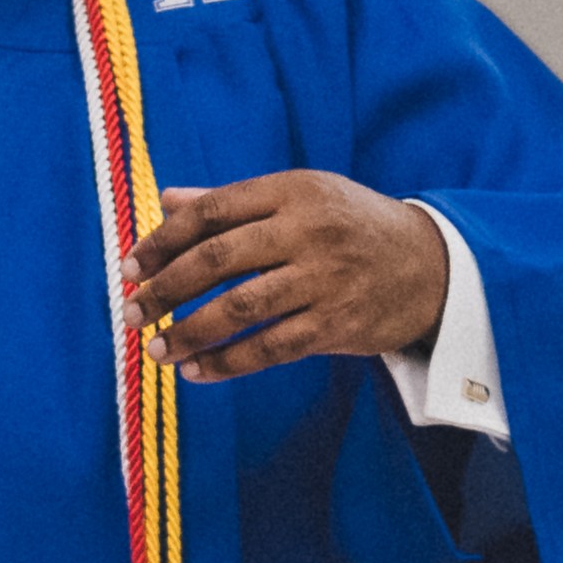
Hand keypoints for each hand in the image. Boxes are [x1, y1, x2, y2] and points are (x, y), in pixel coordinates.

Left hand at [124, 172, 449, 383]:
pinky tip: (197, 371)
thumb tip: (166, 201)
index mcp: (292, 191)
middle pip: (219, 259)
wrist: (432, 265)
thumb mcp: (300, 198)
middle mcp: (308, 231)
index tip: (130, 267)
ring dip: (189, 331)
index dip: (163, 240)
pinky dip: (228, 363)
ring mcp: (325, 279)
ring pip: (240, 308)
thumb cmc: (350, 227)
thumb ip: (232, 202)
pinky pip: (271, 348)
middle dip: (165, 288)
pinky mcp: (338, 325)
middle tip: (131, 312)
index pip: (212, 213)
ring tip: (157, 349)